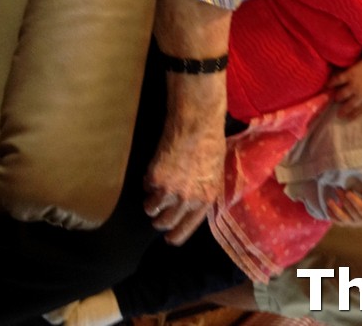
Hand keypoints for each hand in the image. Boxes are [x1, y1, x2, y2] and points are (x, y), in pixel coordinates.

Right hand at [143, 71, 226, 244]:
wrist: (198, 124)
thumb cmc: (211, 145)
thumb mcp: (216, 174)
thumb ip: (203, 194)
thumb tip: (193, 208)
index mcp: (206, 200)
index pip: (184, 231)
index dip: (174, 235)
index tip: (168, 236)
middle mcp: (188, 200)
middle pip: (164, 224)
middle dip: (160, 219)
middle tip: (159, 209)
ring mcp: (170, 190)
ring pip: (151, 209)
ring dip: (152, 201)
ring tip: (159, 187)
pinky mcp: (155, 178)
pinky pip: (145, 188)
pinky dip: (148, 181)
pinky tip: (159, 168)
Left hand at [326, 189, 361, 225]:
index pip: (361, 208)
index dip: (354, 200)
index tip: (348, 192)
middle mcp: (361, 221)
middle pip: (351, 210)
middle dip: (343, 199)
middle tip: (337, 189)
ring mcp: (353, 223)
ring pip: (343, 217)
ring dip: (335, 209)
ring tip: (329, 200)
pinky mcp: (347, 224)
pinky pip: (338, 221)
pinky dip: (332, 216)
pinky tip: (327, 209)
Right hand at [327, 58, 361, 118]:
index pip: (360, 111)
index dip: (353, 115)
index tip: (347, 119)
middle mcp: (360, 94)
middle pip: (349, 105)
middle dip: (343, 111)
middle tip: (338, 114)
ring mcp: (354, 85)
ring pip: (342, 94)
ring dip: (337, 97)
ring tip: (333, 98)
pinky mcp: (349, 75)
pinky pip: (338, 80)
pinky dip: (332, 83)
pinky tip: (327, 86)